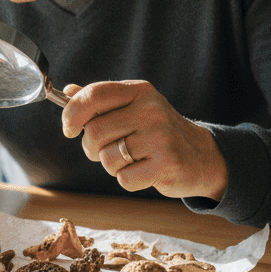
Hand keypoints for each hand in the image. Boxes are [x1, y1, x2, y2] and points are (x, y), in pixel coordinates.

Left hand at [60, 80, 227, 201]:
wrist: (202, 156)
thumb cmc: (159, 132)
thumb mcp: (134, 107)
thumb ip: (102, 100)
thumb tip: (68, 92)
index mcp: (140, 91)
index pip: (95, 94)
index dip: (72, 113)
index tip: (69, 128)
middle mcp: (151, 110)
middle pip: (94, 131)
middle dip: (91, 147)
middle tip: (105, 149)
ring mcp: (160, 137)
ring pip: (106, 157)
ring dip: (110, 165)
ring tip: (130, 159)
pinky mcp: (166, 165)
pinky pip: (124, 179)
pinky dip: (127, 179)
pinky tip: (144, 171)